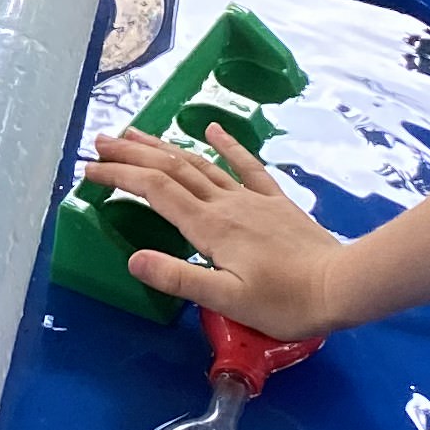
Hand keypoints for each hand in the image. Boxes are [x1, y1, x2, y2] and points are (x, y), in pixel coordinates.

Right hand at [82, 120, 355, 336]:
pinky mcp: (274, 202)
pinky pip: (245, 165)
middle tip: (100, 142)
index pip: (154, 191)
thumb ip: (178, 278)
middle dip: (132, 154)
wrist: (340, 286)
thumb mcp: (226, 300)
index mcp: (209, 227)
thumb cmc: (283, 302)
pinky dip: (226, 144)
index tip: (89, 170)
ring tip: (136, 133)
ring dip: (164, 146)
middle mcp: (225, 203)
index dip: (119, 176)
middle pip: (171, 169)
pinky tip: (210, 128)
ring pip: (199, 163)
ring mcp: (251, 199)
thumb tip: (133, 259)